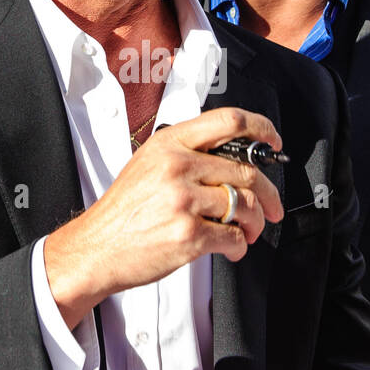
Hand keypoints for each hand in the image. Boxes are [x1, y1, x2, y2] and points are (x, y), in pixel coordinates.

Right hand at [43, 107, 283, 328]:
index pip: (229, 121)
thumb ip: (186, 153)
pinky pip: (234, 237)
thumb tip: (233, 157)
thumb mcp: (148, 164)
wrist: (96, 247)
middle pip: (247, 171)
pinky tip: (231, 247)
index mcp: (169, 144)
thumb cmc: (123, 211)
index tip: (273, 141)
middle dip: (268, 193)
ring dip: (256, 223)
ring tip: (249, 231)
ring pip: (245, 205)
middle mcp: (178, 167)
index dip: (261, 128)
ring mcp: (184, 201)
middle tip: (271, 206)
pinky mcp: (189, 234)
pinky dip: (240, 246)